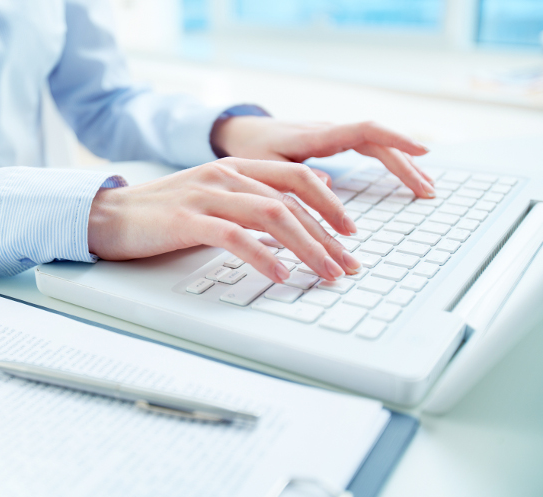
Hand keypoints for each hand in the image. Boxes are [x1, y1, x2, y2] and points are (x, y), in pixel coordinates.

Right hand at [88, 157, 361, 282]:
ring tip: (325, 273)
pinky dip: (263, 256)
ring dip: (306, 247)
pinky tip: (280, 275)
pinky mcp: (187, 219)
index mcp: (234, 168)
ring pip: (271, 216)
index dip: (330, 204)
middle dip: (327, 235)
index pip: (296, 178)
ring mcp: (206, 195)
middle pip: (291, 200)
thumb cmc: (160, 213)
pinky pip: (235, 236)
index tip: (351, 233)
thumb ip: (249, 196)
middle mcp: (224, 176)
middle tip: (348, 264)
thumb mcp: (211, 195)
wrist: (108, 214)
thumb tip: (292, 205)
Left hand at [211, 117, 434, 197]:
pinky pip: (369, 149)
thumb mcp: (265, 165)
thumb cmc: (251, 150)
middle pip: (379, 142)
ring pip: (378, 146)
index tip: (423, 152)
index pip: (365, 130)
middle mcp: (331, 131)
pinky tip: (406, 177)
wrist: (242, 133)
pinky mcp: (334, 144)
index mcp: (317, 134)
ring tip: (427, 188)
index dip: (395, 139)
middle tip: (428, 191)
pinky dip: (389, 163)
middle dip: (406, 165)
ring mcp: (335, 137)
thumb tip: (329, 184)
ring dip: (403, 165)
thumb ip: (291, 175)